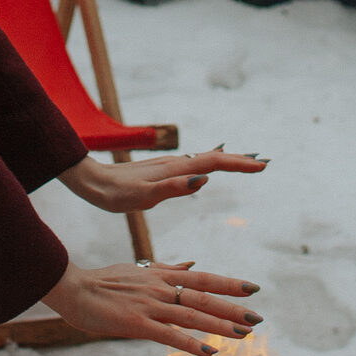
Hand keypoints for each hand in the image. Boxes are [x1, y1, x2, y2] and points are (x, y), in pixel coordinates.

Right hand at [41, 258, 261, 355]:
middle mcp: (160, 288)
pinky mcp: (137, 323)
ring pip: (192, 315)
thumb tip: (193, 264)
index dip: (229, 283)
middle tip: (258, 318)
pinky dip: (190, 343)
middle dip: (233, 308)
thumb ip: (168, 268)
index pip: (203, 278)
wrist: (73, 289)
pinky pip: (169, 335)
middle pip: (204, 297)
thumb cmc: (104, 281)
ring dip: (220, 325)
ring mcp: (150, 305)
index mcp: (162, 275)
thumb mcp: (140, 269)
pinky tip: (209, 352)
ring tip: (244, 334)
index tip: (253, 288)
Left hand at [58, 146, 265, 216]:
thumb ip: (171, 188)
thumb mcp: (141, 197)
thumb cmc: (114, 195)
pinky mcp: (163, 172)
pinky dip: (211, 165)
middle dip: (239, 161)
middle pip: (214, 159)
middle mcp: (175, 165)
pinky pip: (194, 166)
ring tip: (248, 163)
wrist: (92, 182)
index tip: (261, 166)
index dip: (238, 164)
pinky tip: (212, 170)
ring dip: (228, 161)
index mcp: (174, 170)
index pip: (213, 164)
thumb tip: (202, 181)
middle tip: (264, 163)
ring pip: (205, 161)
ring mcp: (169, 167)